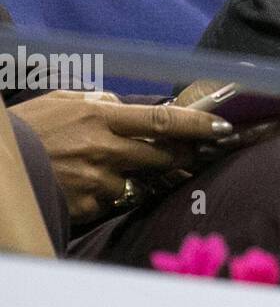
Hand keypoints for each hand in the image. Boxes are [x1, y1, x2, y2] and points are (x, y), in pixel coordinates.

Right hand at [11, 91, 232, 223]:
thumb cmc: (31, 126)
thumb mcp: (65, 102)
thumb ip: (102, 103)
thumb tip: (129, 107)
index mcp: (102, 118)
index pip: (164, 120)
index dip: (197, 125)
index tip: (222, 127)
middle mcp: (104, 149)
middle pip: (163, 156)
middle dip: (180, 155)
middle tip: (189, 152)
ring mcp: (95, 180)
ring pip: (139, 181)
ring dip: (138, 175)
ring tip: (116, 166)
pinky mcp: (84, 205)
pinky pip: (112, 200)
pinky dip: (108, 193)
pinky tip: (89, 182)